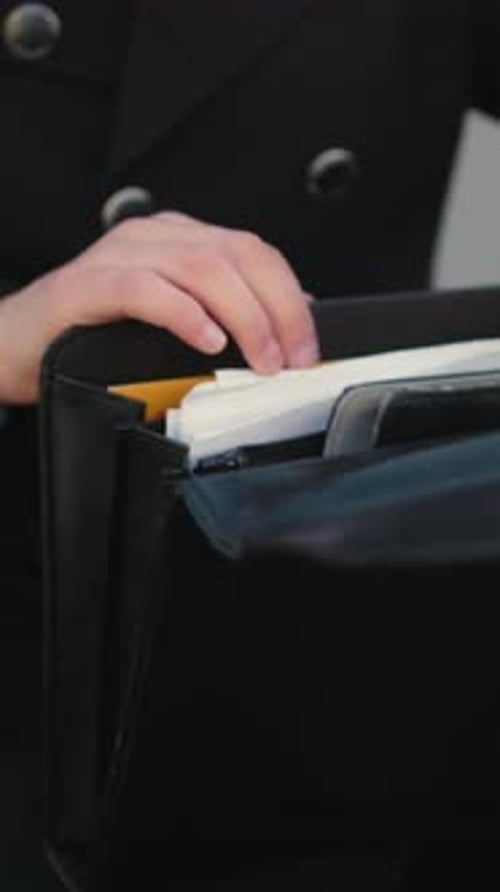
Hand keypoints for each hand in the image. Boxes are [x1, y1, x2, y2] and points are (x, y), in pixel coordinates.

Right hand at [0, 212, 318, 403]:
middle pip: (237, 254)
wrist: (15, 344)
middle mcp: (153, 237)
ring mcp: (118, 255)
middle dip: (278, 310)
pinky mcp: (87, 285)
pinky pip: (145, 289)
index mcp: (178, 240)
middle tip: (291, 359)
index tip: (308, 346)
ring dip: (244, 317)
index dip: (291, 298)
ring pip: (202, 267)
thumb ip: (220, 317)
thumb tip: (283, 329)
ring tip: (260, 358)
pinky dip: (184, 314)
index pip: (254, 251)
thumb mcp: (170, 324)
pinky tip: (207, 340)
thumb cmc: (90, 335)